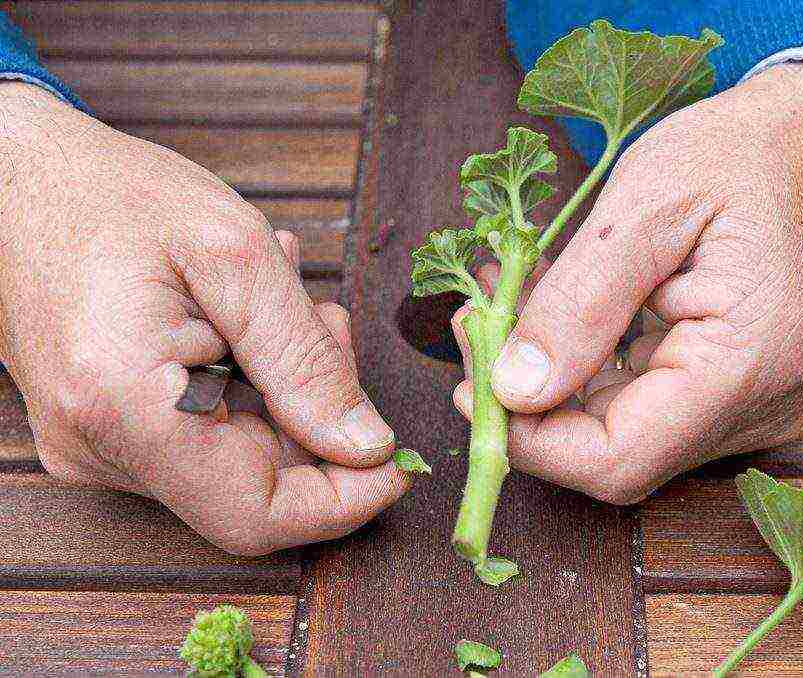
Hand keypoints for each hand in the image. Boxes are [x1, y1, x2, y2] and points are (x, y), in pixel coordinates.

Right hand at [0, 82, 408, 554]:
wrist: (16, 177)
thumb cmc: (116, 196)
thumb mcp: (237, 258)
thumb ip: (305, 361)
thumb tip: (366, 446)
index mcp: (125, 406)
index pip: (255, 515)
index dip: (342, 501)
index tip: (396, 459)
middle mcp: (99, 447)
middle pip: (255, 482)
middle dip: (318, 415)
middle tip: (325, 321)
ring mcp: (95, 443)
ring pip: (237, 456)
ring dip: (286, 388)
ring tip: (280, 300)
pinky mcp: (104, 428)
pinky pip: (204, 432)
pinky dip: (249, 381)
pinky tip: (244, 316)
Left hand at [452, 64, 802, 503]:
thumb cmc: (740, 152)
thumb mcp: (646, 204)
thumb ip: (578, 304)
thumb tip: (513, 391)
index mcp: (751, 360)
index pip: (618, 460)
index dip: (531, 440)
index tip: (472, 383)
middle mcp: (765, 404)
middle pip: (616, 452)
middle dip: (532, 399)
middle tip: (478, 324)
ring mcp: (757, 405)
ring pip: (623, 430)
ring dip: (554, 376)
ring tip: (507, 298)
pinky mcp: (740, 392)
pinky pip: (646, 404)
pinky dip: (590, 365)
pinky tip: (554, 309)